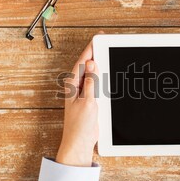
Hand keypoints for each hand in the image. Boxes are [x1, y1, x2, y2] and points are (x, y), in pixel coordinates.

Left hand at [56, 41, 98, 166]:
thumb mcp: (87, 101)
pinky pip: (95, 83)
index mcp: (72, 85)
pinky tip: (106, 74)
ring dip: (99, 65)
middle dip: (95, 53)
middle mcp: (75, 87)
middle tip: (104, 42)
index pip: (83, 61)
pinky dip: (101, 77)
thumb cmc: (79, 126)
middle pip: (87, 65)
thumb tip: (93, 64)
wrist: (79, 142)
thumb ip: (90, 82)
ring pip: (91, 74)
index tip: (99, 38)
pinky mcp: (88, 99)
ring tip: (107, 54)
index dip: (91, 49)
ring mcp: (82, 93)